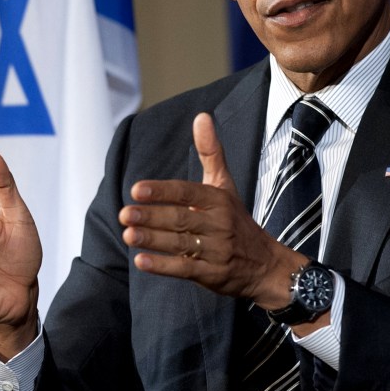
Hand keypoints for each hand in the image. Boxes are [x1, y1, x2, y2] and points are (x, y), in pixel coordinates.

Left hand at [118, 113, 305, 309]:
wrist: (265, 264)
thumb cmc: (236, 219)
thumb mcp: (225, 184)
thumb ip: (210, 152)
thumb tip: (201, 116)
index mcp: (218, 199)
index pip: (187, 192)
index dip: (162, 191)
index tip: (136, 190)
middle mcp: (219, 223)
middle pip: (181, 218)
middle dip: (152, 216)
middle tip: (124, 214)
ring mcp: (217, 250)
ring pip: (180, 244)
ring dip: (152, 240)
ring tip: (127, 234)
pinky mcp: (213, 274)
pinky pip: (185, 269)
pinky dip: (162, 266)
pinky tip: (141, 261)